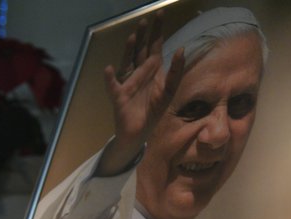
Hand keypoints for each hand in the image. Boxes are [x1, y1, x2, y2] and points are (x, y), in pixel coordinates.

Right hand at [98, 12, 183, 175]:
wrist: (139, 132)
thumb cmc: (153, 111)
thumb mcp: (169, 91)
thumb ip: (176, 71)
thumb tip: (181, 49)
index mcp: (151, 70)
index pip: (154, 46)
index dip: (157, 32)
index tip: (160, 14)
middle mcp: (138, 72)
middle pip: (140, 50)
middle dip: (142, 35)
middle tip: (145, 19)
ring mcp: (126, 82)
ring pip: (127, 62)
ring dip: (129, 50)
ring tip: (132, 38)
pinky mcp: (118, 95)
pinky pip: (113, 86)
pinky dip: (110, 78)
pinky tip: (109, 69)